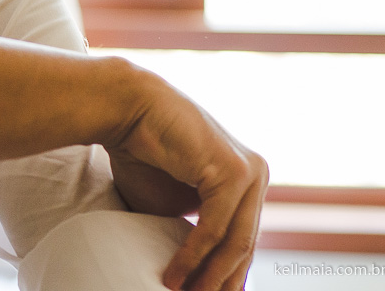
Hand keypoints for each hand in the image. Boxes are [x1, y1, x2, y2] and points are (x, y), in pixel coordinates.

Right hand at [103, 61, 268, 290]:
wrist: (127, 110)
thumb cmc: (142, 154)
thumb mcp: (173, 205)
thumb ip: (192, 232)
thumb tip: (198, 274)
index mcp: (246, 180)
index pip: (243, 240)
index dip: (225, 276)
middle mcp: (256, 174)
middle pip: (244, 246)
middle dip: (221, 284)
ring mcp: (250, 172)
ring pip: (235, 243)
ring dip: (208, 278)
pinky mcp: (235, 172)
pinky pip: (215, 228)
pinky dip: (194, 257)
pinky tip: (174, 277)